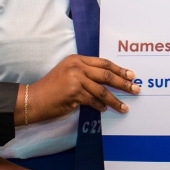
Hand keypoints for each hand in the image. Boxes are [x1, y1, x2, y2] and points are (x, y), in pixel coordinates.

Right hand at [23, 55, 139, 124]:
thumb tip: (107, 81)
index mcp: (77, 59)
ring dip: (115, 100)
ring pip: (102, 90)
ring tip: (124, 107)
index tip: (131, 75)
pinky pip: (93, 100)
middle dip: (123, 83)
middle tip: (135, 89)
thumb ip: (85, 73)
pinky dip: (100, 106)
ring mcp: (76, 79)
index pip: (104, 63)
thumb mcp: (68, 73)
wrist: (34, 99)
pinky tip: (104, 109)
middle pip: (107, 75)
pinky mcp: (74, 93)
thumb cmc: (52, 88)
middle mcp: (77, 66)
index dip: (119, 69)